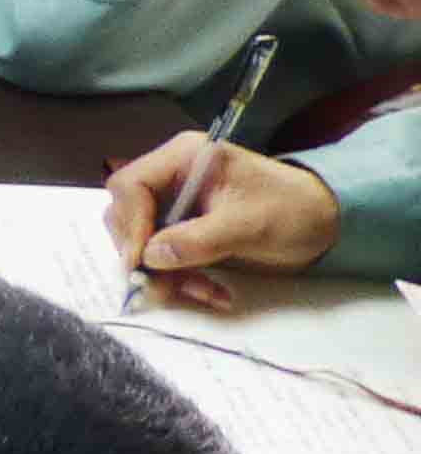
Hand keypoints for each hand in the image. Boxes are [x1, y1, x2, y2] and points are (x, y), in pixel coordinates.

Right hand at [108, 132, 341, 306]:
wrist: (326, 224)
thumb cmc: (293, 211)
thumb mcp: (250, 224)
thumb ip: (198, 239)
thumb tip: (150, 256)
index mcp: (184, 159)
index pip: (131, 185)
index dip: (130, 223)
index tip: (141, 260)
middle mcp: (172, 179)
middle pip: (126, 216)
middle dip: (145, 255)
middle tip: (167, 285)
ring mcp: (176, 206)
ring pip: (141, 244)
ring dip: (165, 275)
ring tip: (204, 293)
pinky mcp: (184, 232)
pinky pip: (162, 259)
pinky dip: (180, 280)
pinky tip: (212, 293)